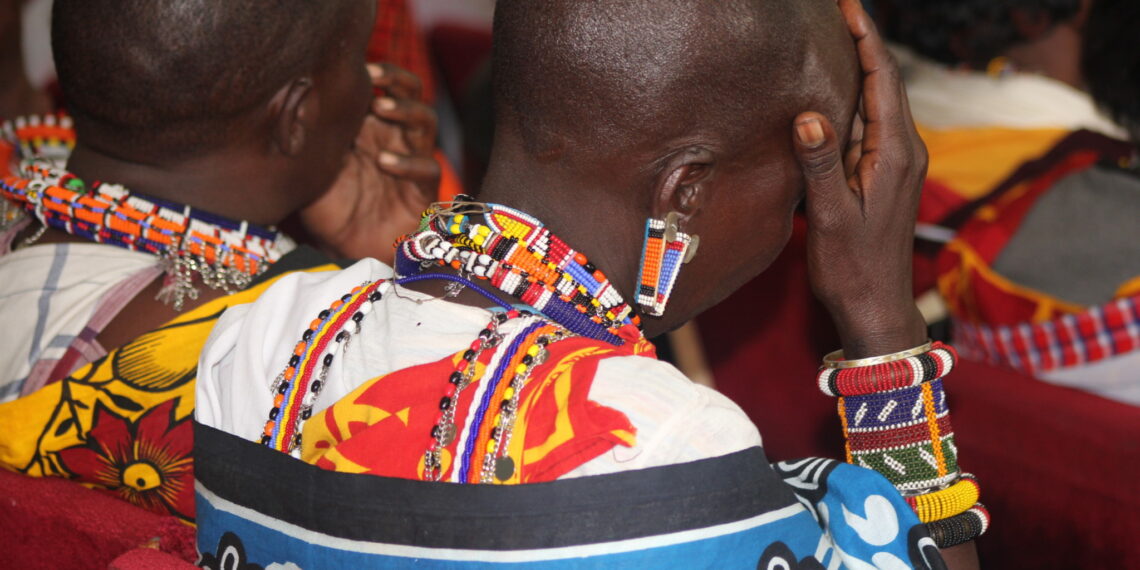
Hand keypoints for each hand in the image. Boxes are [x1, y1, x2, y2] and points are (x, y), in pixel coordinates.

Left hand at [301, 63, 440, 262]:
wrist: (343, 251)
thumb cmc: (328, 207)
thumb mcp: (312, 167)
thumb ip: (310, 137)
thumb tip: (292, 100)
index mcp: (369, 127)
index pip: (385, 86)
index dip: (377, 72)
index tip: (356, 67)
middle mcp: (393, 138)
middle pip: (412, 93)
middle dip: (396, 80)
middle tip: (374, 78)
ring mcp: (411, 162)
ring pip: (426, 122)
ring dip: (406, 110)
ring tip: (381, 109)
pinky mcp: (423, 191)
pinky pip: (428, 168)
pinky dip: (409, 162)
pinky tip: (384, 163)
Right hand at [793, 0, 926, 358]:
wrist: (876, 308)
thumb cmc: (853, 268)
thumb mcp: (833, 216)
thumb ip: (821, 164)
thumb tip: (808, 114)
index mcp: (896, 154)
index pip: (883, 80)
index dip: (866, 39)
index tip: (848, 6)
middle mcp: (904, 151)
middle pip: (885, 83)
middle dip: (863, 44)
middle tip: (836, 13)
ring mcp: (897, 164)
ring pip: (878, 103)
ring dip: (858, 70)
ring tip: (832, 41)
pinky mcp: (886, 176)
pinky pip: (871, 126)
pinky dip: (854, 100)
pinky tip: (831, 95)